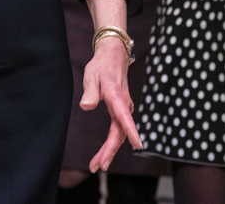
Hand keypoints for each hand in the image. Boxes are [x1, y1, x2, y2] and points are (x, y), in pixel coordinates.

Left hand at [80, 39, 142, 171]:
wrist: (113, 58)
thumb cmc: (101, 67)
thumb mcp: (91, 76)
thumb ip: (89, 92)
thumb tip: (86, 107)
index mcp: (116, 97)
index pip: (124, 116)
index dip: (131, 131)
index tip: (138, 145)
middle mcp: (123, 106)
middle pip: (119, 133)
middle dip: (109, 151)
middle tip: (98, 166)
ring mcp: (124, 110)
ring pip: (119, 134)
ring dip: (109, 150)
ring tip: (96, 165)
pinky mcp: (121, 112)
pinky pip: (117, 130)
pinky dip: (111, 143)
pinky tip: (104, 152)